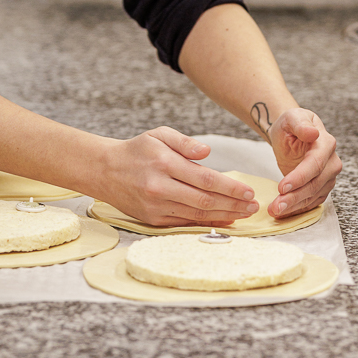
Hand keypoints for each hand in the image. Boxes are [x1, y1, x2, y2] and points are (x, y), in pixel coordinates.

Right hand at [100, 126, 259, 226]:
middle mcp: (160, 186)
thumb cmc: (136, 150)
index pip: (204, 178)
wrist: (105, 170)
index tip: (248, 191)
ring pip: (197, 214)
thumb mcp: (158, 134)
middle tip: (253, 206)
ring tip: (243, 215)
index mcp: (164, 162)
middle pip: (204, 200)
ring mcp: (156, 205)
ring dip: (224, 216)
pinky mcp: (152, 219)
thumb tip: (207, 152)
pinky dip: (206, 223)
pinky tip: (222, 220)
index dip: (229, 187)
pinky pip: (185, 222)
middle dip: (233, 204)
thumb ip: (184, 142)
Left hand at [267, 108, 341, 217]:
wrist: (292, 132)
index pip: (314, 164)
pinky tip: (284, 213)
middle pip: (315, 184)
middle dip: (295, 197)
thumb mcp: (292, 117)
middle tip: (276, 206)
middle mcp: (331, 162)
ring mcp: (329, 176)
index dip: (299, 177)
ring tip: (276, 211)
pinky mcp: (322, 187)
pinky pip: (312, 201)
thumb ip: (301, 124)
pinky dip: (298, 208)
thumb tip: (313, 133)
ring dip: (295, 206)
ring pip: (313, 196)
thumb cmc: (291, 123)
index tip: (282, 187)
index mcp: (326, 143)